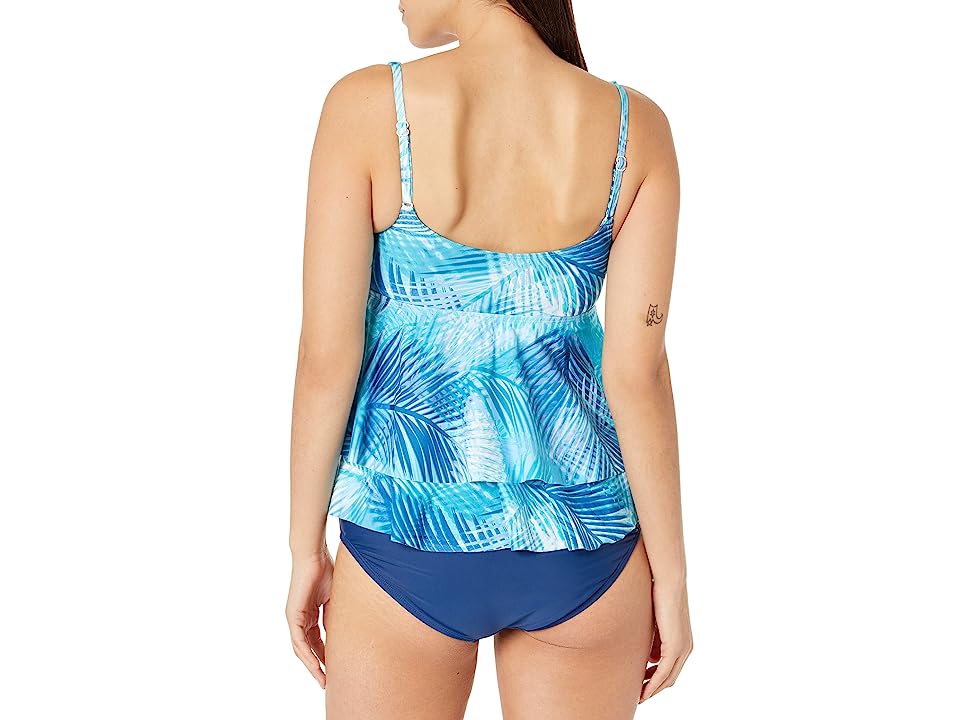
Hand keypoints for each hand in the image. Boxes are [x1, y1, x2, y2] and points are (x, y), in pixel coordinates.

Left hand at [286, 546, 334, 687]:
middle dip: (319, 665)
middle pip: (309, 648)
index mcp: (311, 614)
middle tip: (329, 680)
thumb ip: (335, 616)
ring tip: (323, 679)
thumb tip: (343, 634)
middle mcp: (300, 618)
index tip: (336, 667)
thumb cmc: (326, 570)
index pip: (318, 640)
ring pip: (303, 649)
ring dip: (313, 665)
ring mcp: (295, 618)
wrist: (314, 555)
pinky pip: (299, 641)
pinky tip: (316, 665)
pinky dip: (308, 655)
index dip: (326, 655)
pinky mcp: (293, 616)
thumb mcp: (335, 599)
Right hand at [640, 579, 692, 703]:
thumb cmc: (658, 593)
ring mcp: (682, 648)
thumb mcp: (654, 621)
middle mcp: (685, 647)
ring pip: (667, 678)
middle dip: (653, 688)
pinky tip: (643, 691)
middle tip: (638, 694)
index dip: (655, 678)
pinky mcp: (675, 647)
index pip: (669, 667)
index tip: (640, 683)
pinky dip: (653, 684)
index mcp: (682, 640)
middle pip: (669, 677)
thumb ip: (652, 637)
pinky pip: (663, 672)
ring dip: (652, 689)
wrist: (668, 581)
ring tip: (638, 695)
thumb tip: (648, 654)